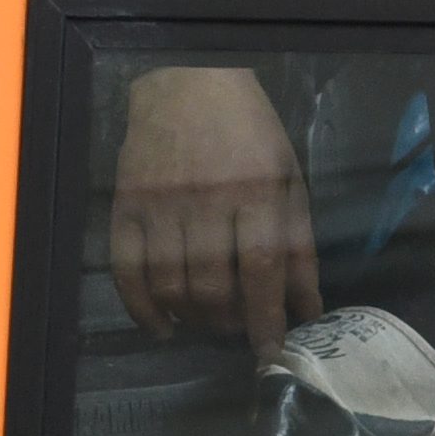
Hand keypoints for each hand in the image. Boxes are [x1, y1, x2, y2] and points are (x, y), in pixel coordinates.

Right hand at [109, 63, 317, 354]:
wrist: (188, 82)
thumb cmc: (249, 133)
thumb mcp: (289, 181)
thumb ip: (299, 247)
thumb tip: (308, 311)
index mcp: (255, 190)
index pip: (261, 269)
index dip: (265, 320)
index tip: (271, 353)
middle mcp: (205, 199)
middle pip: (212, 285)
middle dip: (228, 322)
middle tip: (237, 327)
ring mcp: (159, 203)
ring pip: (171, 284)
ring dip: (191, 318)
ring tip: (206, 322)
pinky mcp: (125, 205)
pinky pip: (126, 271)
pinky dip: (142, 309)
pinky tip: (162, 326)